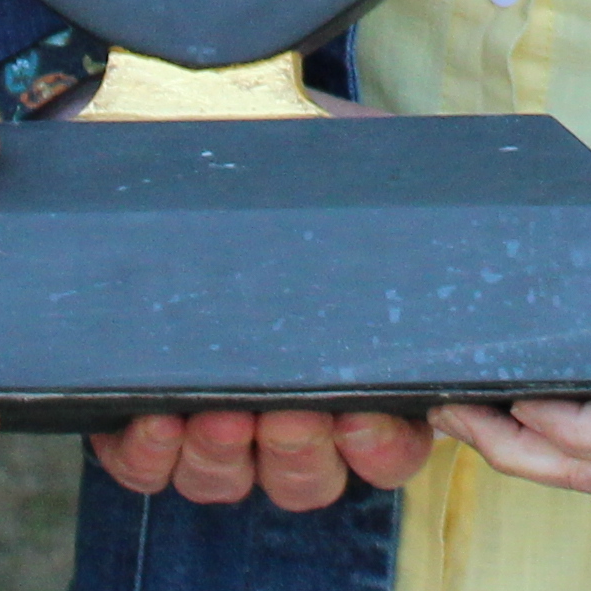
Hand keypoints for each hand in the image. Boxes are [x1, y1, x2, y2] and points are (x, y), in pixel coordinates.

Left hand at [66, 78, 433, 509]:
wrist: (186, 109)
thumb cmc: (281, 149)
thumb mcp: (350, 174)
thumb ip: (399, 210)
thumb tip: (457, 223)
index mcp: (347, 369)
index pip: (386, 447)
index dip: (381, 449)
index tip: (360, 416)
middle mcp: (281, 412)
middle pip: (305, 479)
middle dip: (298, 453)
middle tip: (286, 410)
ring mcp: (207, 421)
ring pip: (225, 482)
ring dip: (223, 457)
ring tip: (215, 410)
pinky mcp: (134, 413)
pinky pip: (143, 467)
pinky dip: (148, 452)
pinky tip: (152, 411)